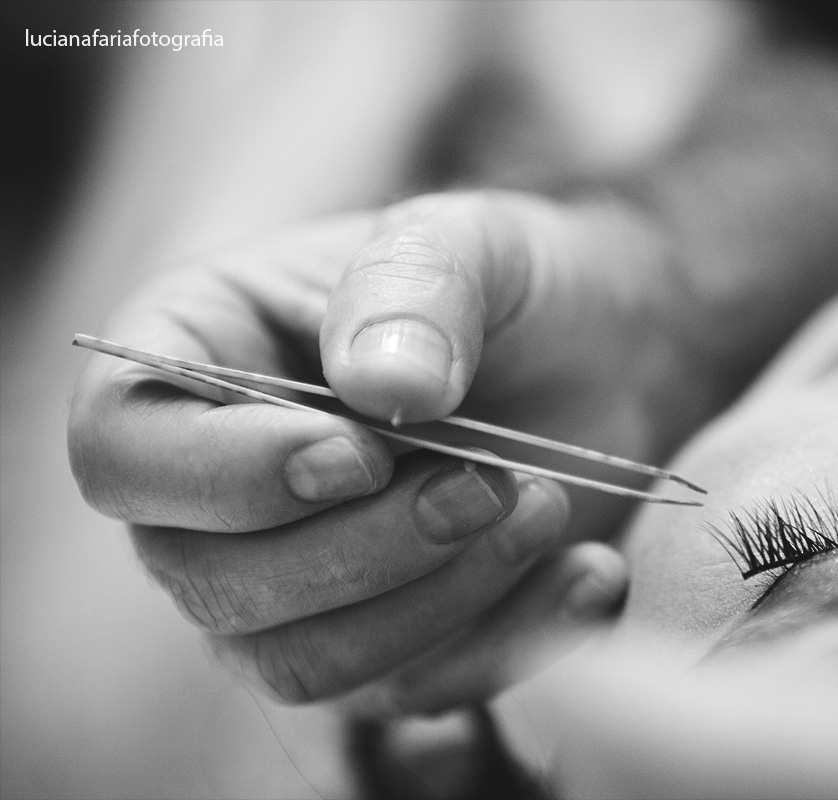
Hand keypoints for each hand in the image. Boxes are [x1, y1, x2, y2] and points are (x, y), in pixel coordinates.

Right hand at [67, 189, 711, 709]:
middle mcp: (220, 490)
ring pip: (304, 662)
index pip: (125, 454)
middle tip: (487, 482)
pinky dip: (510, 644)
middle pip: (212, 582)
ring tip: (542, 508)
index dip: (228, 477)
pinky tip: (591, 574)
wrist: (605, 351)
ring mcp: (296, 580)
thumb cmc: (512, 282)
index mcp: (194, 361)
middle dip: (363, 548)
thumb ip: (415, 288)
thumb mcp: (471, 242)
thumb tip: (382, 388)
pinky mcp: (387, 639)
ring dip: (433, 602)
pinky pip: (414, 690)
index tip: (361, 455)